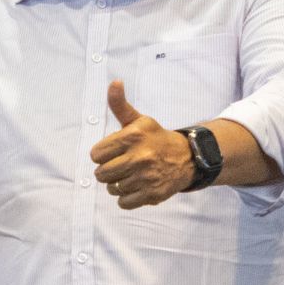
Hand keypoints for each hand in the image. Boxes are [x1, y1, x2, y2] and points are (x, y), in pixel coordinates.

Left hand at [90, 81, 195, 208]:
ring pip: (112, 188)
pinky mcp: (152, 194)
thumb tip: (114, 82)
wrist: (188, 158)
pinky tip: (137, 186)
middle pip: (101, 174)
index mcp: (132, 137)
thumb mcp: (139, 120)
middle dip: (108, 170)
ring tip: (131, 175)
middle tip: (122, 165)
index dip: (102, 154)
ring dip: (118, 184)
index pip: (96, 155)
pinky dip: (126, 197)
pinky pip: (123, 202)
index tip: (114, 152)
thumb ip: (120, 105)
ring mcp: (146, 177)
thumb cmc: (156, 138)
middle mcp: (139, 157)